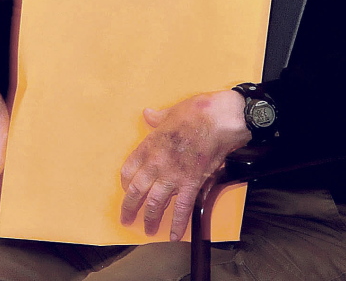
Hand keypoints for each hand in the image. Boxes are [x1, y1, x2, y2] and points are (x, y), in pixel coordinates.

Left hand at [119, 90, 249, 241]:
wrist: (219, 119)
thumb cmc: (196, 111)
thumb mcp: (172, 110)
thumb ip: (158, 118)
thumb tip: (148, 114)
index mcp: (150, 144)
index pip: (128, 169)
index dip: (126, 182)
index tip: (127, 188)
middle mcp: (157, 163)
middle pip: (136, 190)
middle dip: (129, 208)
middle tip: (126, 218)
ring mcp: (173, 175)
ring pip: (155, 203)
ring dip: (150, 219)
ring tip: (149, 229)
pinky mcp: (192, 183)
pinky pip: (182, 208)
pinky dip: (178, 224)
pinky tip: (175, 236)